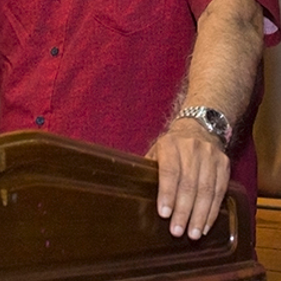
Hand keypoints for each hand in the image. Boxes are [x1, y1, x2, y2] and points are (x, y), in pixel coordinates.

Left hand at [146, 118, 229, 239]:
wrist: (199, 127)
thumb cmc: (172, 146)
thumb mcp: (157, 150)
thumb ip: (150, 168)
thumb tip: (137, 192)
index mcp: (170, 144)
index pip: (169, 170)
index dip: (167, 193)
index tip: (164, 213)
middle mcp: (191, 148)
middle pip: (189, 183)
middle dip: (183, 210)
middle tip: (177, 231)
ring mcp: (210, 155)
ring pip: (207, 189)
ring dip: (200, 215)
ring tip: (193, 234)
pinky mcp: (223, 164)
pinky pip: (220, 191)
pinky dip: (213, 211)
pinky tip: (206, 225)